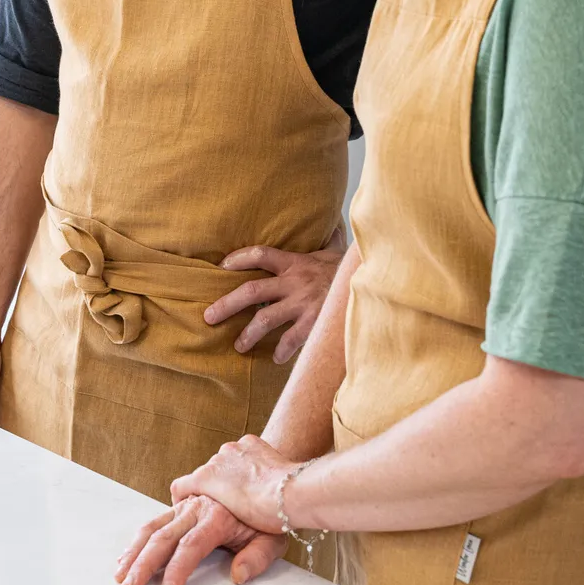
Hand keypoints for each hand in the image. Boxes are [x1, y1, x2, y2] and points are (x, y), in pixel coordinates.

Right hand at [116, 494, 284, 584]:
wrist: (270, 480)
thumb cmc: (271, 513)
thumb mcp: (272, 539)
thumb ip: (255, 558)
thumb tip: (237, 575)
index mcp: (218, 515)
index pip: (191, 546)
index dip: (177, 570)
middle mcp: (197, 506)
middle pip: (163, 537)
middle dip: (142, 564)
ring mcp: (187, 503)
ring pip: (153, 526)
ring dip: (134, 551)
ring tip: (121, 573)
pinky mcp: (181, 503)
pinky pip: (156, 519)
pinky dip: (140, 539)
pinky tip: (128, 554)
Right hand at [170, 435, 297, 535]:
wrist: (296, 491)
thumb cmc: (271, 514)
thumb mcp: (243, 533)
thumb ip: (227, 536)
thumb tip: (237, 574)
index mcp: (205, 480)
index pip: (180, 487)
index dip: (181, 498)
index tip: (186, 506)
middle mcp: (215, 460)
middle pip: (204, 475)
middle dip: (212, 488)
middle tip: (227, 504)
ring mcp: (233, 449)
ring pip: (223, 463)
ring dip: (228, 474)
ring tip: (245, 491)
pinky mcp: (249, 442)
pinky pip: (240, 452)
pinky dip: (245, 463)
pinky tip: (257, 476)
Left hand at [203, 234, 344, 362]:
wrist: (374, 282)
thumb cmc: (352, 270)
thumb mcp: (336, 252)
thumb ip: (327, 243)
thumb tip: (331, 226)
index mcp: (296, 263)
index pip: (260, 254)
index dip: (238, 258)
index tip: (221, 266)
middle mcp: (294, 282)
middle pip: (251, 290)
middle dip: (227, 303)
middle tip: (209, 316)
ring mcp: (303, 303)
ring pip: (265, 318)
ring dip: (249, 334)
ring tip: (238, 345)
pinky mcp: (315, 322)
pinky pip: (292, 339)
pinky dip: (282, 349)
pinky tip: (276, 358)